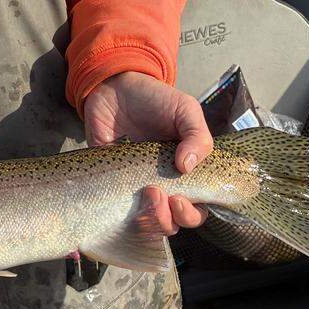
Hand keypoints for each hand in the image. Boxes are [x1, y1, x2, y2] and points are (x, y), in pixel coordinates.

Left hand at [83, 72, 211, 233]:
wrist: (114, 87)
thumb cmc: (155, 99)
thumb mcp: (185, 110)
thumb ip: (197, 136)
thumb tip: (187, 167)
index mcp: (186, 172)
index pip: (197, 207)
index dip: (192, 213)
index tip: (180, 200)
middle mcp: (163, 185)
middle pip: (173, 221)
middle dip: (171, 219)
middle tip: (164, 197)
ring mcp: (136, 186)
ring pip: (148, 221)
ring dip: (151, 218)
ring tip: (148, 193)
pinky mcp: (110, 183)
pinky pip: (117, 209)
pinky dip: (123, 211)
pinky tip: (126, 196)